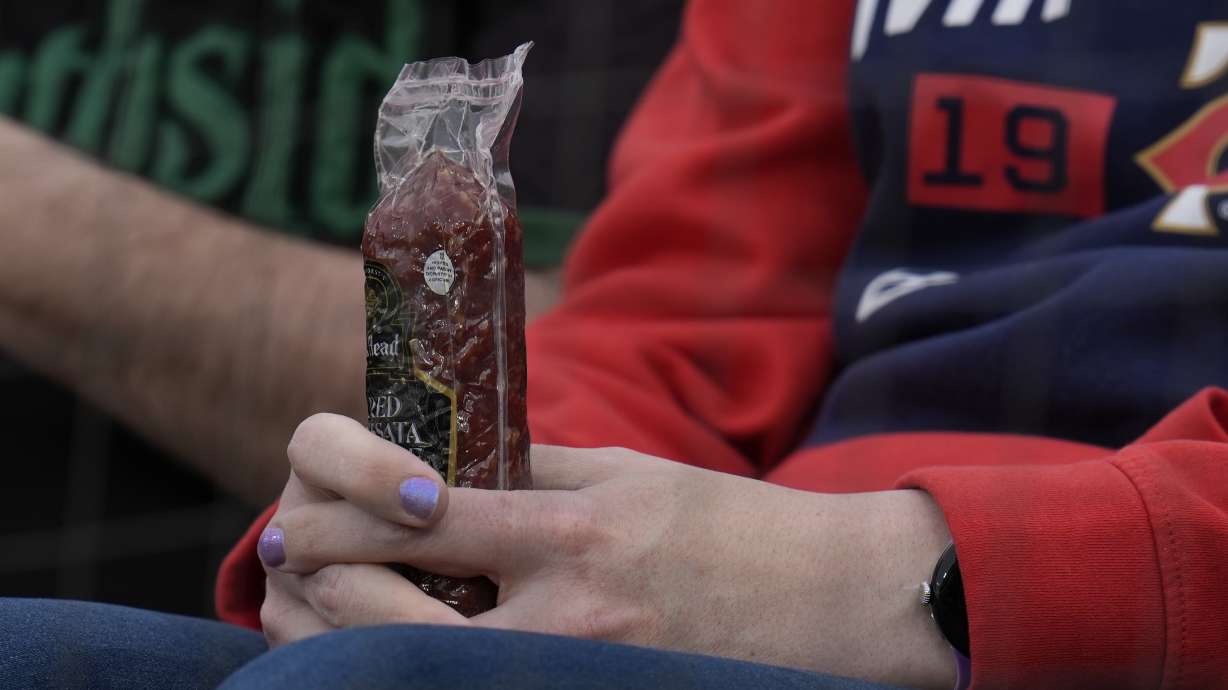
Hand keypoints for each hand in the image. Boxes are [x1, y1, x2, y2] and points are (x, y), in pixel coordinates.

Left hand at [259, 413, 955, 689]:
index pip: (420, 517)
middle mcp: (562, 615)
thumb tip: (450, 463)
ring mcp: (571, 675)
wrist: (833, 604)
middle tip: (281, 562)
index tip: (298, 506)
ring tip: (316, 609)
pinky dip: (413, 670)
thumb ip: (537, 470)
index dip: (337, 510)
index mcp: (572, 532)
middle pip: (388, 610)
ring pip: (409, 669)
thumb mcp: (631, 476)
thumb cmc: (731, 529)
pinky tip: (396, 646)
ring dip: (342, 639)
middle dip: (311, 582)